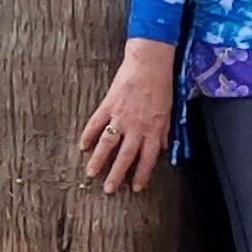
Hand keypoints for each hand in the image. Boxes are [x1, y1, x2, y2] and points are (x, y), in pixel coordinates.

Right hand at [79, 37, 176, 194]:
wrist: (149, 63)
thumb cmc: (161, 85)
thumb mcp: (168, 111)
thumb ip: (163, 132)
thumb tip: (162, 147)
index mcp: (154, 130)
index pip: (147, 158)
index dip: (142, 174)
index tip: (136, 188)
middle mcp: (137, 127)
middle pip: (125, 157)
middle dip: (117, 175)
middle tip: (109, 189)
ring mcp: (121, 117)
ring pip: (108, 144)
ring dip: (99, 160)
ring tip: (91, 173)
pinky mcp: (108, 105)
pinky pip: (96, 123)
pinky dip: (88, 135)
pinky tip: (83, 145)